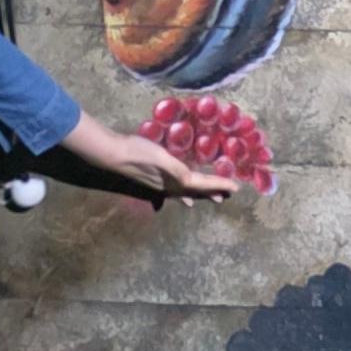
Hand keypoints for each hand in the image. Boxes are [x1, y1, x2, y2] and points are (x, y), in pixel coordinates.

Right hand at [63, 113, 244, 203]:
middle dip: (213, 192)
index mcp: (174, 180)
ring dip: (201, 195)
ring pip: (187, 193)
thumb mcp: (159, 156)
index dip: (219, 185)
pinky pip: (175, 192)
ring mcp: (161, 186)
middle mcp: (170, 187)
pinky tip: (184, 199)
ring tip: (214, 199)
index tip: (236, 187)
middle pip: (197, 192)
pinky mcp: (155, 181)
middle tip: (228, 196)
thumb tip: (190, 179)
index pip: (201, 184)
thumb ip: (176, 168)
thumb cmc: (137, 151)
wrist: (114, 154)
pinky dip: (184, 195)